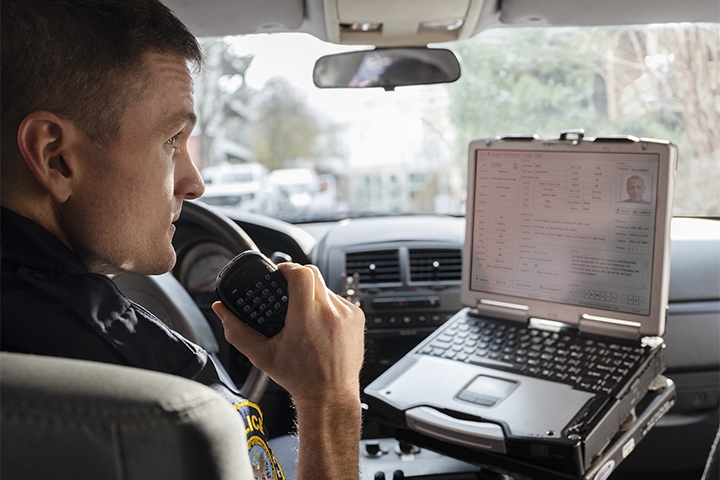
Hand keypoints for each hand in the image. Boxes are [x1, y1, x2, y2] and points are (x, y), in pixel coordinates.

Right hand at [212, 262, 365, 406]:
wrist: (330, 395)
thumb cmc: (299, 378)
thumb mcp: (262, 355)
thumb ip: (238, 331)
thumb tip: (222, 310)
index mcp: (306, 320)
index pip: (300, 273)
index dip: (287, 268)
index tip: (279, 274)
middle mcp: (330, 313)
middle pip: (313, 273)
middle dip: (297, 277)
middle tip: (287, 290)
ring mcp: (346, 314)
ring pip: (325, 286)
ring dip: (312, 293)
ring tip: (303, 314)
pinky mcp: (357, 317)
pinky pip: (338, 299)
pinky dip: (327, 305)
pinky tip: (319, 323)